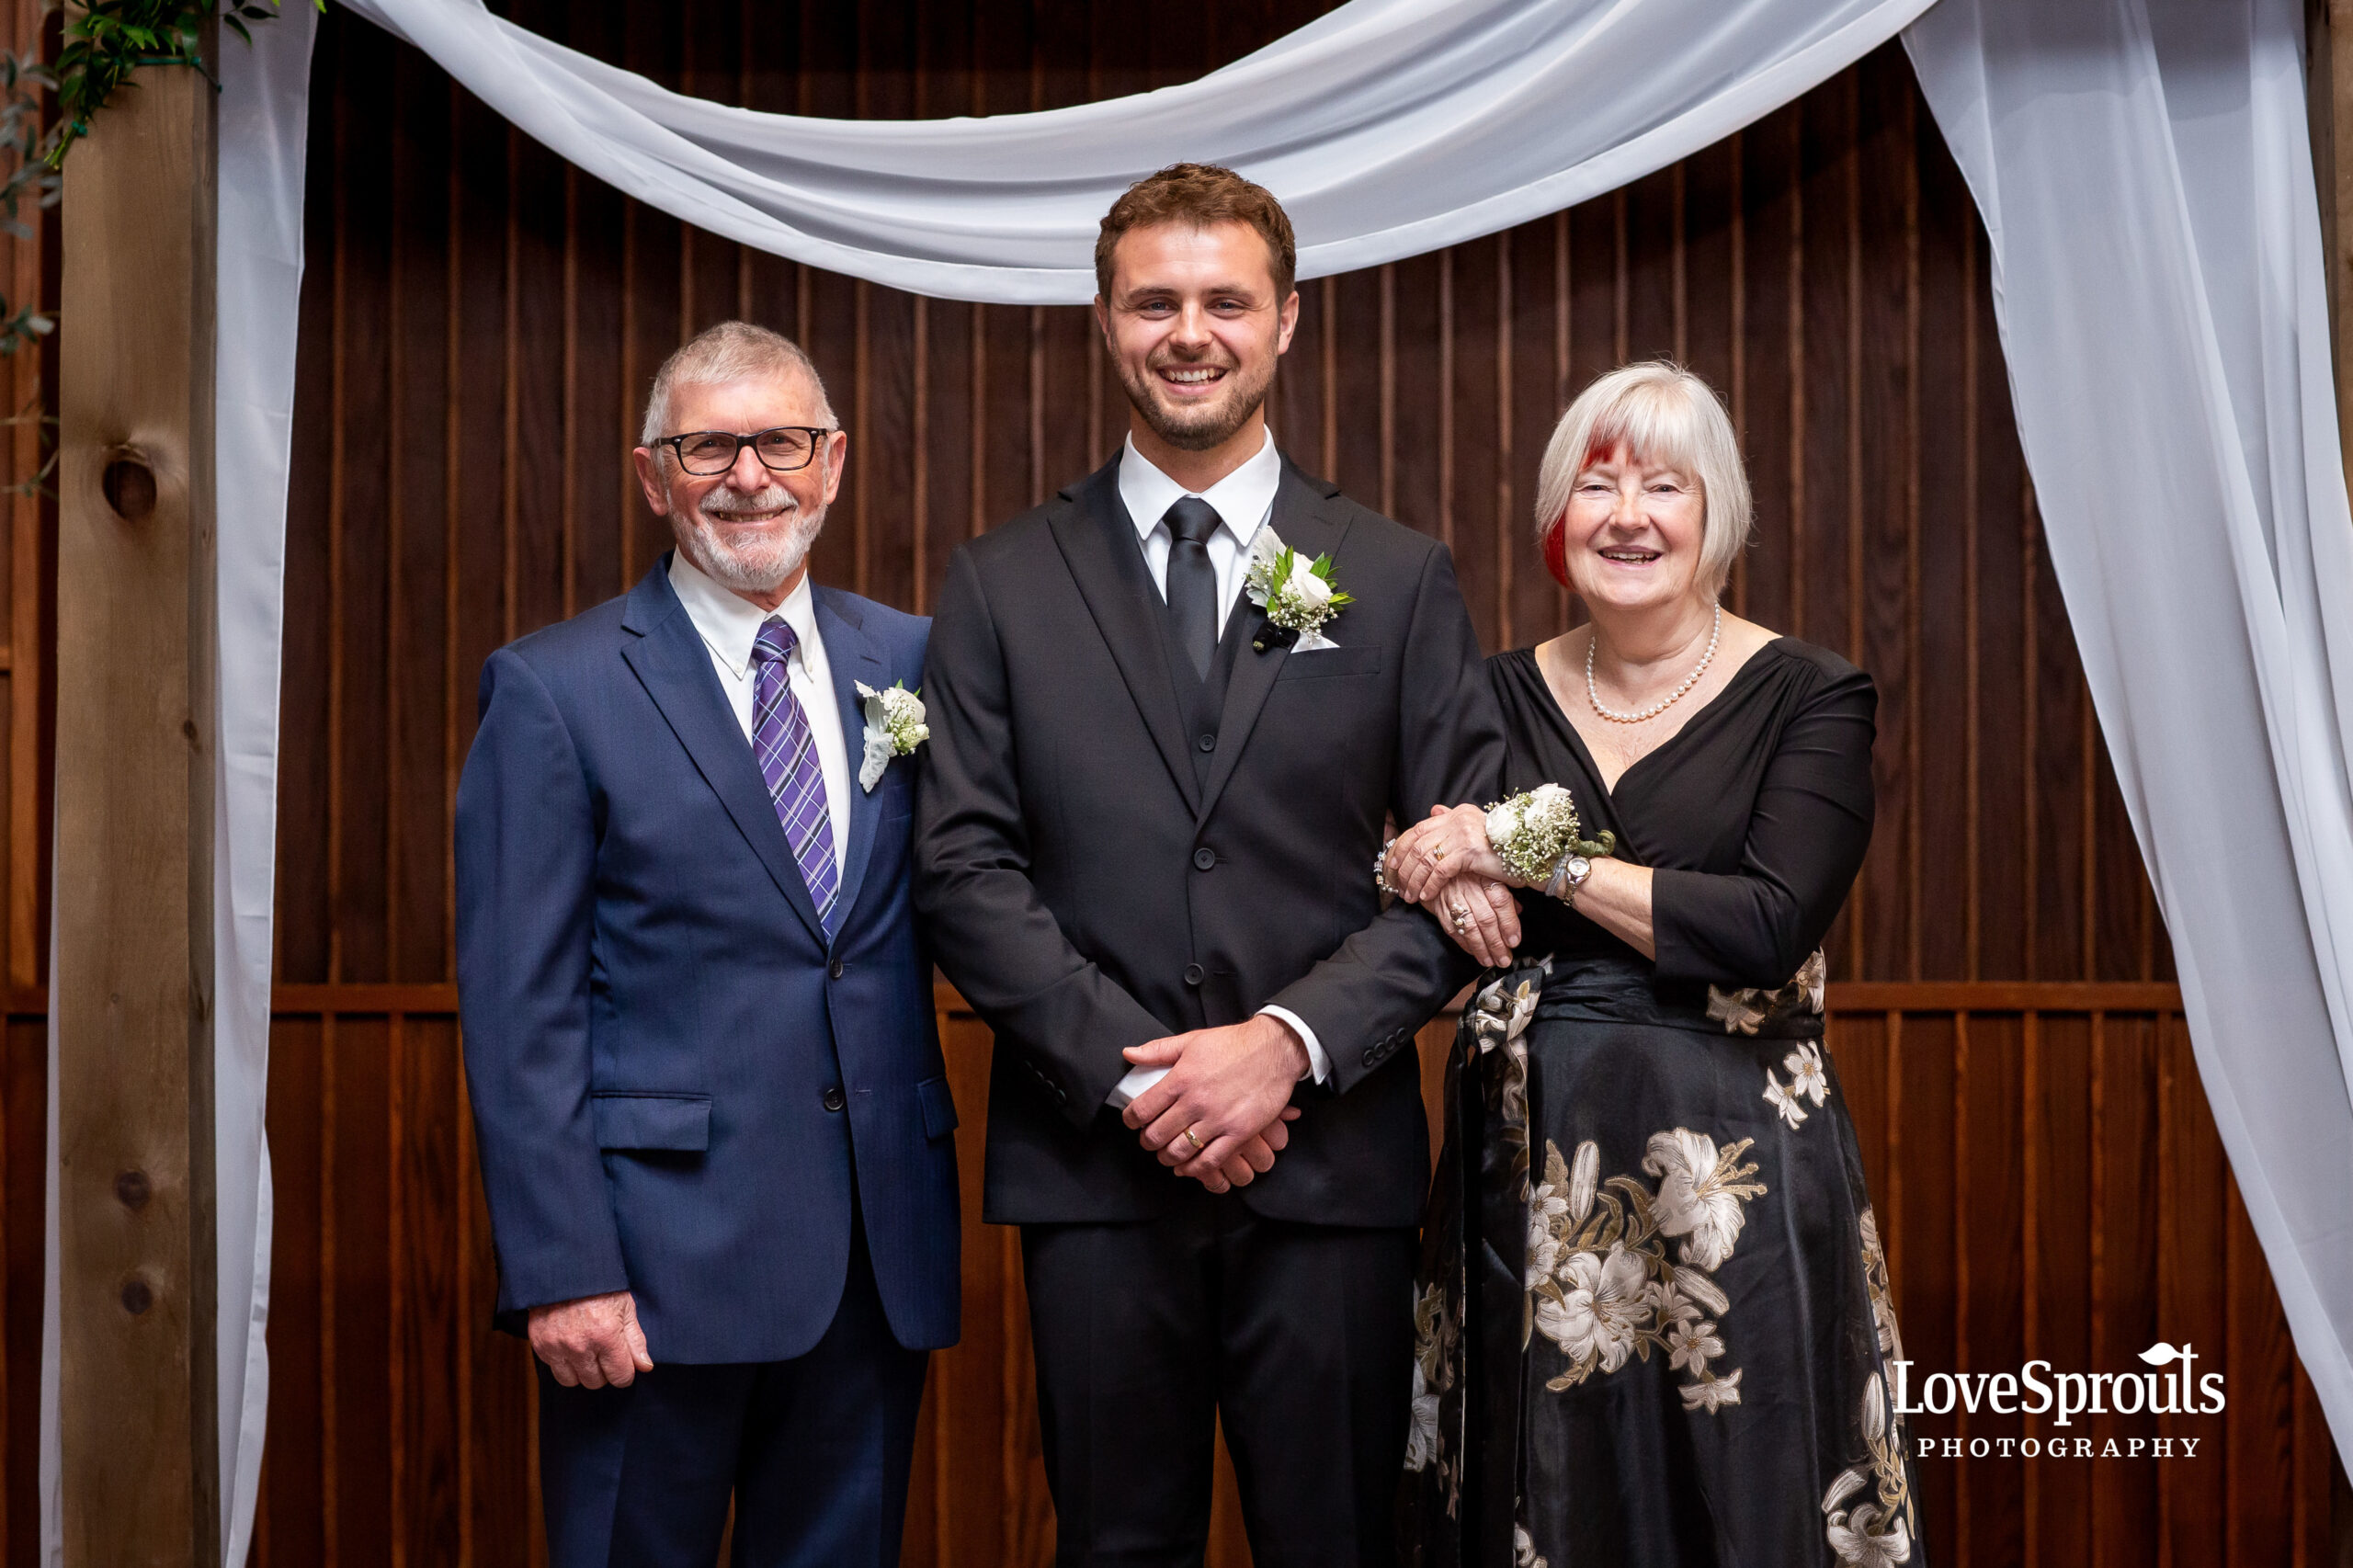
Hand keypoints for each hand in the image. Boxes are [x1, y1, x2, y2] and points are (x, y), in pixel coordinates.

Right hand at [528, 1289, 653, 1388]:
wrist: (566, 1266)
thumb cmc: (600, 1284)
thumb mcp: (626, 1306)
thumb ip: (635, 1340)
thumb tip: (644, 1367)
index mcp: (606, 1335)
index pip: (620, 1376)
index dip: (625, 1373)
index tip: (624, 1365)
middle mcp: (580, 1345)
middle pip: (596, 1382)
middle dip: (604, 1371)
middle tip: (605, 1353)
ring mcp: (557, 1346)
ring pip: (572, 1380)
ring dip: (581, 1371)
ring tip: (587, 1352)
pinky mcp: (540, 1343)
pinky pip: (553, 1368)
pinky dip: (563, 1362)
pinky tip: (570, 1345)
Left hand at [1121, 1015, 1311, 1185]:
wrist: (1274, 1049)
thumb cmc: (1233, 1044)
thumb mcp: (1192, 1041)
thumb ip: (1158, 1050)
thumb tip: (1129, 1054)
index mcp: (1181, 1079)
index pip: (1142, 1109)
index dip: (1131, 1120)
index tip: (1132, 1122)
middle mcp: (1196, 1102)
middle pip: (1157, 1135)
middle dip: (1147, 1141)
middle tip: (1149, 1139)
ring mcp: (1218, 1119)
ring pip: (1180, 1151)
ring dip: (1167, 1157)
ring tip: (1167, 1154)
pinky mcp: (1239, 1133)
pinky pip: (1210, 1161)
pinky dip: (1194, 1169)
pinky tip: (1189, 1166)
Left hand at [1386, 804, 1511, 900]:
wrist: (1531, 857)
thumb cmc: (1503, 850)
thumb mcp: (1476, 832)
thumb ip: (1453, 822)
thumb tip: (1433, 810)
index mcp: (1458, 813)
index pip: (1418, 828)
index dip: (1400, 848)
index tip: (1391, 865)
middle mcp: (1459, 819)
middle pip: (1417, 844)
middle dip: (1403, 868)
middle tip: (1397, 885)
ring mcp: (1464, 834)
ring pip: (1426, 858)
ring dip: (1414, 880)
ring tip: (1410, 896)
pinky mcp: (1470, 851)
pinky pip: (1441, 870)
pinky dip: (1430, 885)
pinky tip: (1426, 896)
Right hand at [1427, 872, 1520, 965]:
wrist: (1433, 867)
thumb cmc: (1465, 872)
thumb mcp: (1487, 874)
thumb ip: (1503, 893)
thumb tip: (1518, 910)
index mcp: (1485, 877)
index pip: (1501, 901)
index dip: (1509, 923)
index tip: (1514, 941)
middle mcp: (1469, 887)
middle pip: (1486, 918)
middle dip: (1497, 943)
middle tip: (1504, 958)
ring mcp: (1453, 898)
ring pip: (1470, 927)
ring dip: (1482, 948)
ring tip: (1491, 961)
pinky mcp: (1440, 908)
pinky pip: (1453, 930)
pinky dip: (1465, 944)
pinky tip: (1475, 953)